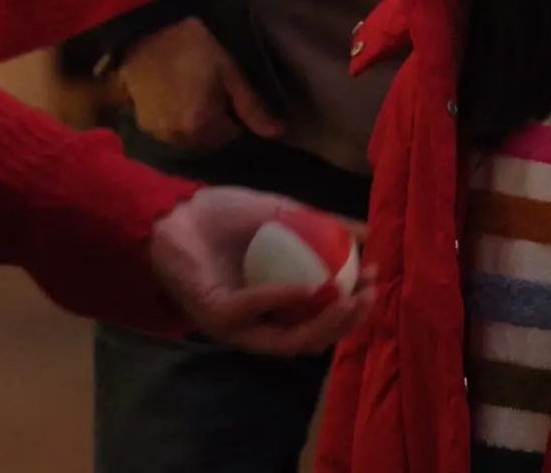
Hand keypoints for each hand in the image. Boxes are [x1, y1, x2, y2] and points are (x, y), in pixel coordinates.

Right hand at [119, 17, 280, 150]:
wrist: (146, 31)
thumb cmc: (193, 46)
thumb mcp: (229, 71)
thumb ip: (252, 106)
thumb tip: (279, 132)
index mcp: (201, 126)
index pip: (230, 134)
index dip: (232, 111)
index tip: (225, 89)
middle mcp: (178, 138)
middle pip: (208, 139)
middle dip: (214, 120)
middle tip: (207, 88)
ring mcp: (158, 133)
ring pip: (188, 137)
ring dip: (194, 122)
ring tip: (190, 91)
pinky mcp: (143, 124)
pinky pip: (168, 131)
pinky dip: (174, 120)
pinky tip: (173, 96)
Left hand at [145, 184, 366, 356]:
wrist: (174, 212)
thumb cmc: (223, 215)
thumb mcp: (281, 213)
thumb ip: (320, 223)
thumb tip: (367, 232)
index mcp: (275, 304)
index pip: (321, 316)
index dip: (353, 303)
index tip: (375, 275)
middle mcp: (258, 322)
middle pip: (312, 336)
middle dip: (347, 321)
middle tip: (370, 293)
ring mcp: (237, 325)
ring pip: (289, 339)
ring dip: (324, 322)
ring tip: (349, 298)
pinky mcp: (215, 317)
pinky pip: (254, 311)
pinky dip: (283, 299)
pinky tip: (309, 286)